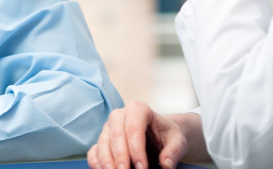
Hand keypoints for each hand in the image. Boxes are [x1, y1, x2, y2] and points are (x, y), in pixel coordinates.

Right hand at [87, 101, 207, 168]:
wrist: (160, 135)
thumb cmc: (167, 136)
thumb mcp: (177, 141)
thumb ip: (173, 152)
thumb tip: (166, 165)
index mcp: (139, 109)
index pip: (134, 127)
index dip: (136, 149)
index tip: (142, 167)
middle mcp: (120, 115)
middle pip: (116, 134)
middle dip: (120, 156)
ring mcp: (109, 127)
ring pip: (103, 142)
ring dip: (107, 161)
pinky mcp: (103, 140)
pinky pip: (94, 150)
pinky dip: (96, 161)